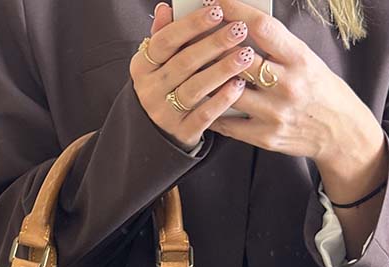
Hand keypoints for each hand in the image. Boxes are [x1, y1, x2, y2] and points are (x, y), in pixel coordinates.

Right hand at [129, 1, 257, 151]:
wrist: (156, 132)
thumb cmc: (164, 87)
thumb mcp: (157, 62)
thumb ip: (163, 35)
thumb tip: (164, 9)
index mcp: (142, 67)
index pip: (165, 41)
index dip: (192, 25)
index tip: (217, 11)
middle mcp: (150, 91)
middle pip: (184, 63)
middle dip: (214, 44)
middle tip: (239, 29)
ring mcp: (165, 114)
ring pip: (195, 88)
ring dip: (222, 70)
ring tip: (245, 55)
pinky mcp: (181, 132)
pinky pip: (204, 115)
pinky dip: (222, 100)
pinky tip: (239, 85)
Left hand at [206, 1, 386, 202]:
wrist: (340, 132)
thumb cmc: (320, 90)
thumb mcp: (306, 59)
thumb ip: (277, 45)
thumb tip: (241, 24)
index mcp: (299, 58)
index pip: (262, 27)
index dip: (236, 10)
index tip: (217, 1)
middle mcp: (288, 85)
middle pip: (240, 58)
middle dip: (214, 44)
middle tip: (195, 35)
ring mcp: (275, 113)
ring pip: (229, 91)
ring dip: (209, 78)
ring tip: (194, 68)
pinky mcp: (266, 137)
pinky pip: (229, 123)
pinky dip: (212, 110)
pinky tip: (202, 101)